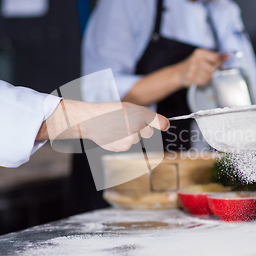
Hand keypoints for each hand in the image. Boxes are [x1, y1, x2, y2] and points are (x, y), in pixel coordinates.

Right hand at [37, 100, 169, 151]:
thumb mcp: (129, 108)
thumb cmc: (110, 112)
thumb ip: (148, 117)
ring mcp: (130, 139)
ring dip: (131, 135)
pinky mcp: (123, 147)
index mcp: (140, 114)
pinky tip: (114, 134)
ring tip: (118, 127)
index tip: (165, 125)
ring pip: (137, 139)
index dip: (161, 124)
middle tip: (127, 122)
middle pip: (148, 133)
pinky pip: (128, 145)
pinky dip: (123, 141)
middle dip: (142, 129)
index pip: (159, 122)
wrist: (91, 120)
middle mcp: (137, 127)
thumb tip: (165, 126)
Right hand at [174, 48, 223, 86]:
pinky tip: (200, 79)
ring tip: (203, 75)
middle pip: (213, 68)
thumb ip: (216, 57)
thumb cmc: (194, 65)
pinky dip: (204, 82)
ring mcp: (192, 69)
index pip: (215, 57)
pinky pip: (204, 82)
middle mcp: (195, 59)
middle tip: (208, 71)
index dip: (219, 63)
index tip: (219, 65)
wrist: (180, 73)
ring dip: (208, 78)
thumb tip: (227, 56)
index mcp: (199, 52)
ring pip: (209, 76)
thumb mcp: (204, 57)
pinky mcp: (190, 77)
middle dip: (213, 72)